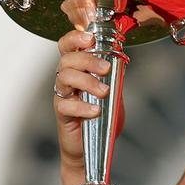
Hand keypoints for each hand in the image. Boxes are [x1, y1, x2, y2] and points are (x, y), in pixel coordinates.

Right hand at [53, 30, 122, 184]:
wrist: (94, 147)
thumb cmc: (101, 117)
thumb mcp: (113, 90)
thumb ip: (114, 74)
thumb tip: (121, 57)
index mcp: (78, 69)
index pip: (68, 45)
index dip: (75, 38)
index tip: (90, 38)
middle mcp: (66, 79)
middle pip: (67, 59)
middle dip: (88, 60)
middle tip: (105, 69)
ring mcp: (63, 96)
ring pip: (64, 78)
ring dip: (87, 81)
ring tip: (103, 92)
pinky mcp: (62, 114)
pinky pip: (66, 105)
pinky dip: (82, 106)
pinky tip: (95, 111)